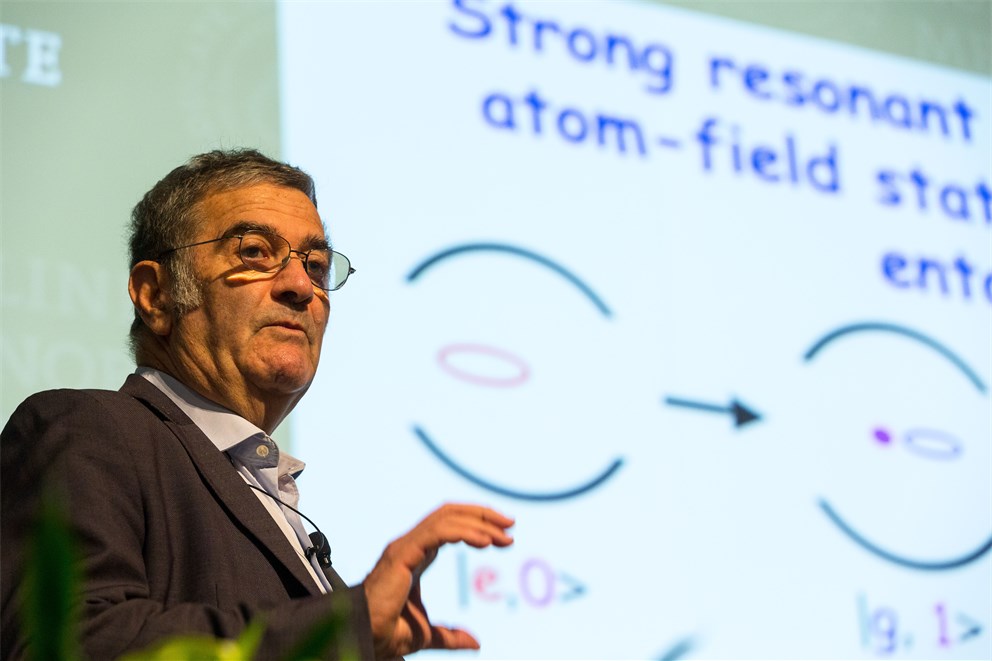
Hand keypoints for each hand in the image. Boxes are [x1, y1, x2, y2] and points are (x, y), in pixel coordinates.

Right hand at [362, 503, 513, 658]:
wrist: (365, 638)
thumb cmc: (385, 634)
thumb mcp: (427, 634)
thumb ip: (450, 636)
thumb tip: (475, 642)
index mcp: (416, 555)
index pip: (449, 524)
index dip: (477, 524)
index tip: (505, 536)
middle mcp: (410, 544)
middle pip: (450, 513)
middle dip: (482, 515)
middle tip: (510, 525)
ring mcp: (405, 546)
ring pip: (446, 517)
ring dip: (479, 522)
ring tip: (503, 536)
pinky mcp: (402, 553)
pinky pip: (437, 532)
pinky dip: (464, 531)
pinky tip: (484, 542)